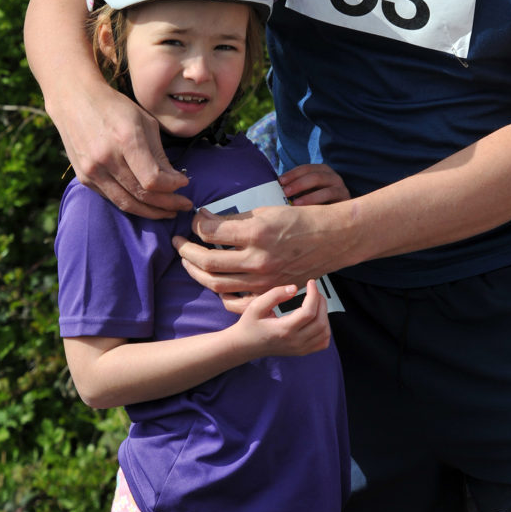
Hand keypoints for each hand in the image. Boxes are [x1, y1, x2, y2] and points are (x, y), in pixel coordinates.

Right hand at [57, 84, 190, 217]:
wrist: (75, 101)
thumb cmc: (115, 107)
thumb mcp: (145, 122)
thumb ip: (159, 154)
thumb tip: (174, 181)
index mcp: (125, 140)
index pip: (152, 179)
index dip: (172, 187)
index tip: (185, 182)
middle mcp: (106, 159)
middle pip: (141, 195)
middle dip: (167, 204)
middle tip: (183, 206)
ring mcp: (92, 171)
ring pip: (126, 203)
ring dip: (151, 211)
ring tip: (168, 211)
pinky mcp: (84, 178)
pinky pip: (112, 198)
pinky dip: (132, 204)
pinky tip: (146, 204)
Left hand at [173, 200, 352, 294]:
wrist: (332, 240)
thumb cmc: (301, 220)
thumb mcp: (267, 211)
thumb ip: (235, 220)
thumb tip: (207, 220)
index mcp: (257, 233)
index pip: (211, 232)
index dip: (197, 224)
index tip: (196, 219)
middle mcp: (258, 259)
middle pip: (207, 261)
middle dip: (186, 250)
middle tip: (178, 242)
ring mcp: (264, 280)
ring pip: (216, 283)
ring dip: (195, 272)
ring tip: (187, 261)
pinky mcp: (270, 292)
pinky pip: (236, 301)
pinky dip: (219, 294)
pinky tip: (212, 282)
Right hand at [234, 280, 330, 357]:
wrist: (245, 346)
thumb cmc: (249, 325)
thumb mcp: (256, 306)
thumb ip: (275, 295)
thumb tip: (294, 288)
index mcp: (284, 330)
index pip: (309, 312)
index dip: (314, 294)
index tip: (311, 282)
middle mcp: (294, 341)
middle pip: (320, 321)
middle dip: (321, 301)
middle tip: (314, 290)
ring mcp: (300, 348)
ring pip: (324, 331)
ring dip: (324, 313)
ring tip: (315, 302)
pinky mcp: (302, 351)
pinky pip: (322, 342)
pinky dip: (325, 329)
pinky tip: (317, 318)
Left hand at [279, 162, 349, 205]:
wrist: (339, 216)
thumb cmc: (317, 202)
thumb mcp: (307, 192)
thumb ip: (295, 188)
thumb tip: (275, 189)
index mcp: (322, 171)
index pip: (306, 168)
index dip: (293, 174)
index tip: (280, 181)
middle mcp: (333, 177)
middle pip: (315, 176)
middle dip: (298, 183)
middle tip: (284, 192)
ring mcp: (341, 189)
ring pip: (325, 190)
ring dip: (308, 197)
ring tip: (295, 203)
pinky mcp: (345, 201)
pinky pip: (332, 202)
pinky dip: (319, 204)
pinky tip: (308, 210)